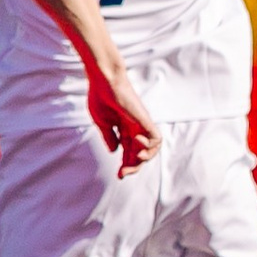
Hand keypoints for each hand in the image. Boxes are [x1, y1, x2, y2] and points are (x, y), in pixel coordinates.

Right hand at [86, 62, 161, 176]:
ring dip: (145, 158)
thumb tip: (114, 151)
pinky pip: (156, 137)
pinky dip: (150, 146)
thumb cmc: (100, 97)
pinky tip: (136, 144)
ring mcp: (141, 124)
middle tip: (123, 173)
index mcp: (124, 129)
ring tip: (133, 160)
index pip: (130, 152)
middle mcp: (135, 128)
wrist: (103, 81)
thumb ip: (109, 137)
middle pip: (141, 153)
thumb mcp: (102, 123)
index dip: (126, 165)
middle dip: (134, 166)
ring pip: (153, 147)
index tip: (119, 175)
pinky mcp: (144, 119)